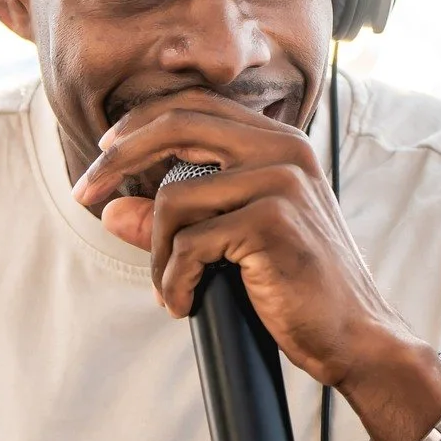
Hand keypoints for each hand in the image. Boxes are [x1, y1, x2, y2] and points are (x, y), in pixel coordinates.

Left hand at [71, 90, 440, 440]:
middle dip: (117, 158)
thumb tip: (111, 210)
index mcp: (279, 142)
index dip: (138, 124)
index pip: (193, 106)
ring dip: (159, 255)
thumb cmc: (297, 287)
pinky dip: (175, 281)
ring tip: (171, 289)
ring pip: (174, 201)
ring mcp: (280, 182)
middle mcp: (283, 149)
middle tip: (84, 192)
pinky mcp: (272, 221)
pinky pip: (190, 244)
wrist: (355, 335)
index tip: (101, 152)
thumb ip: (177, 218)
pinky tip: (184, 303)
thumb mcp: (231, 243)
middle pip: (174, 128)